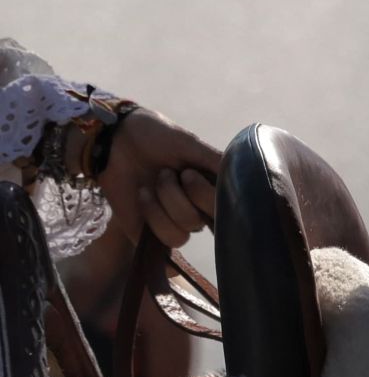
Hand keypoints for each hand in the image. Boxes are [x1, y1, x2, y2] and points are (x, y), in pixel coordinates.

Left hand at [97, 107, 220, 249]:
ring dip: (166, 206)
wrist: (116, 141)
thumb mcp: (189, 143)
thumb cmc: (156, 137)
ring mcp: (172, 221)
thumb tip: (244, 173)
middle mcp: (195, 205)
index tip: (189, 173)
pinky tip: (143, 194)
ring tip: (153, 183)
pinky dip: (152, 215)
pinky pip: (162, 240)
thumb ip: (215, 161)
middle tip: (168, 172)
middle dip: (182, 197)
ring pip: (183, 235)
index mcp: (209, 184)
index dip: (208, 196)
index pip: (225, 207)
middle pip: (201, 221)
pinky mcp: (149, 233)